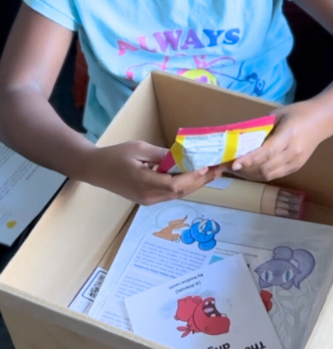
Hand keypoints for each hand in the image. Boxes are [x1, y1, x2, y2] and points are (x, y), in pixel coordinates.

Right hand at [79, 140, 219, 204]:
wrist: (95, 169)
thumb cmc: (115, 156)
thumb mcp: (139, 148)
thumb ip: (161, 154)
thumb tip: (182, 155)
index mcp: (144, 184)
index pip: (175, 185)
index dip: (193, 177)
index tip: (207, 167)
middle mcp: (148, 196)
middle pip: (180, 192)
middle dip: (201, 181)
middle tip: (220, 168)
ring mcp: (148, 200)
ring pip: (177, 194)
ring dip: (196, 183)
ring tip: (214, 172)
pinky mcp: (147, 198)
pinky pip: (170, 193)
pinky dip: (185, 185)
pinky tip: (196, 175)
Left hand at [229, 102, 326, 180]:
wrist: (322, 121)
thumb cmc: (298, 113)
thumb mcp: (279, 114)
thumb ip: (262, 126)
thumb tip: (241, 137)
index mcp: (289, 135)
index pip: (267, 152)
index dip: (249, 160)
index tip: (234, 164)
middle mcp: (293, 152)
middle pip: (266, 167)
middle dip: (245, 169)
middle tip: (228, 167)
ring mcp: (296, 162)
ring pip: (269, 174)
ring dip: (250, 174)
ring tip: (236, 170)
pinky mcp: (296, 168)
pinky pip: (274, 175)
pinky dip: (260, 174)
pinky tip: (250, 170)